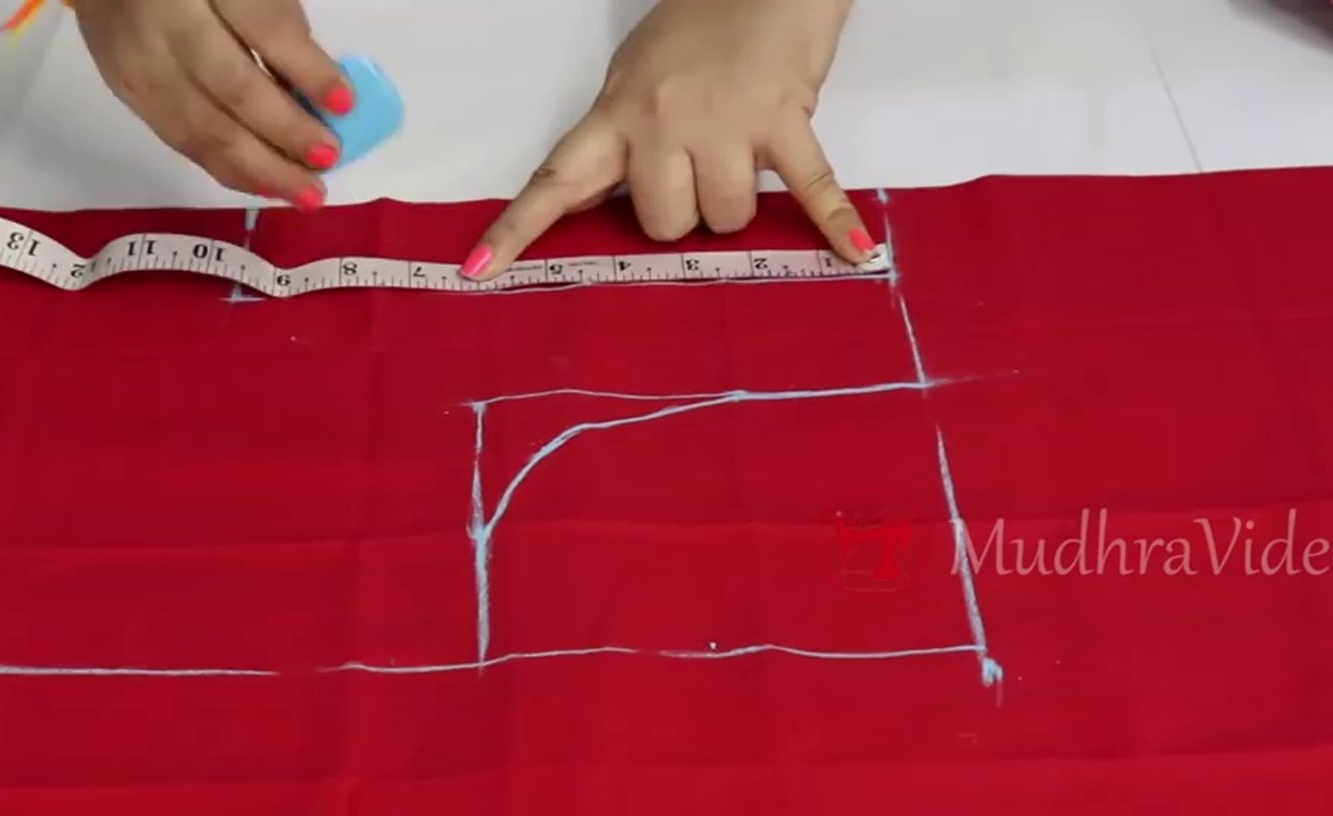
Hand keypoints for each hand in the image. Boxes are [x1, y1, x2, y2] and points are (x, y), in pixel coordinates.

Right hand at [71, 0, 354, 207]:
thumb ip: (277, 26)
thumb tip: (317, 96)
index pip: (264, 27)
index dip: (307, 69)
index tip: (345, 104)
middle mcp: (166, 20)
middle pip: (232, 87)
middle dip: (285, 130)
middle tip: (328, 157)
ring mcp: (140, 61)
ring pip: (204, 128)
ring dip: (261, 167)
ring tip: (305, 192)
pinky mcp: (128, 92)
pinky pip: (182, 141)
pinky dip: (228, 168)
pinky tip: (265, 185)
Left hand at [461, 0, 872, 279]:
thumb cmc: (698, 28)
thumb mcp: (637, 78)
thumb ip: (624, 141)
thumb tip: (624, 207)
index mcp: (616, 114)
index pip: (555, 180)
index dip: (516, 230)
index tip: (477, 271)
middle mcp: (663, 124)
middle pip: (662, 221)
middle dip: (682, 214)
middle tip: (697, 173)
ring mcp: (725, 125)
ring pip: (724, 217)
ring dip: (737, 205)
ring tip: (744, 157)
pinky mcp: (785, 122)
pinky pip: (810, 188)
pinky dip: (832, 219)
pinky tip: (855, 249)